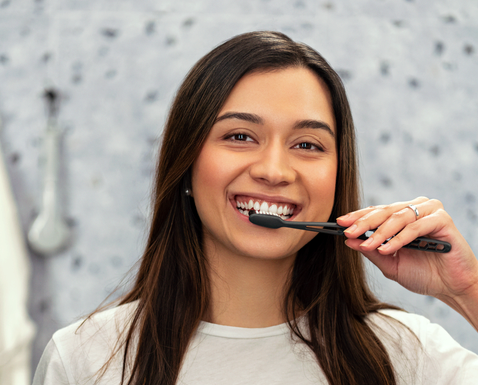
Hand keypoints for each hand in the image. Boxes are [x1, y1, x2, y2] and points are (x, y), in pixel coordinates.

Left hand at [337, 197, 477, 318]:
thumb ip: (370, 250)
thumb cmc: (423, 273)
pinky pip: (416, 227)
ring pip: (398, 217)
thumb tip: (348, 240)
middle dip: (364, 223)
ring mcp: (429, 212)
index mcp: (402, 215)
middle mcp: (415, 209)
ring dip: (380, 232)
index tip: (339, 223)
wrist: (452, 287)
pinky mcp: (442, 220)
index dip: (357, 217)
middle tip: (347, 231)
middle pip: (384, 211)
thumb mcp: (389, 263)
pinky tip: (387, 249)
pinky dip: (399, 238)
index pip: (376, 212)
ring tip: (368, 244)